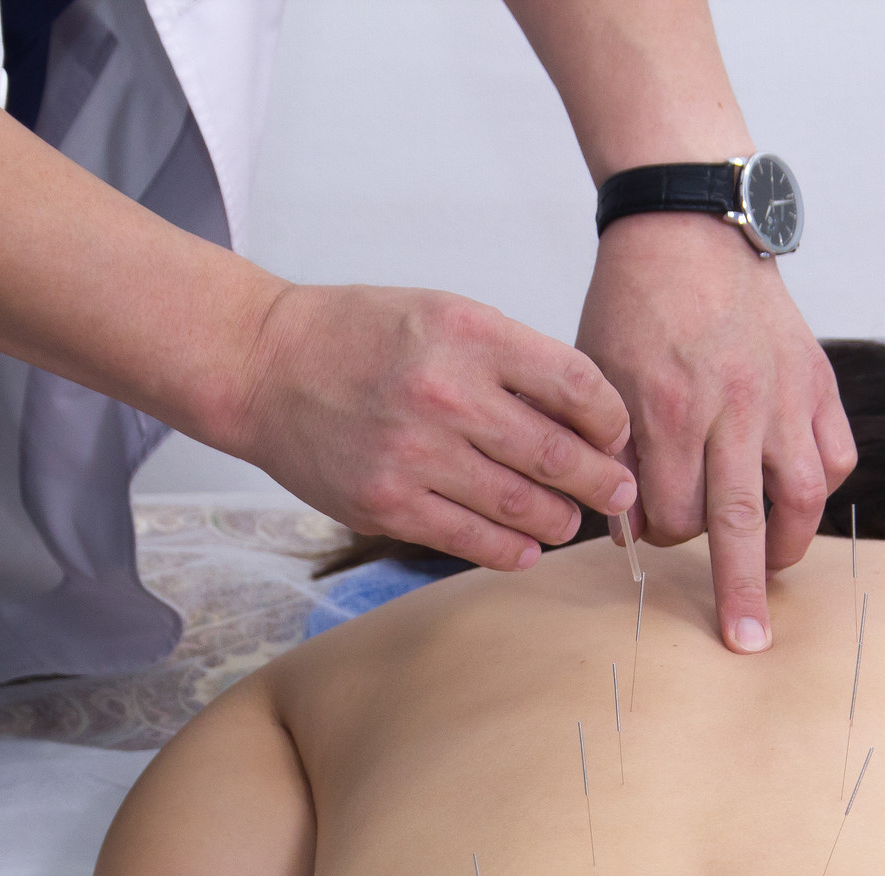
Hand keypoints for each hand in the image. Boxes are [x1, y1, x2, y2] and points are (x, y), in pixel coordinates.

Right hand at [222, 283, 637, 571]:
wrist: (264, 367)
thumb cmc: (359, 338)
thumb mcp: (443, 314)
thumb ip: (511, 360)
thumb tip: (585, 420)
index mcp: (468, 335)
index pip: (577, 386)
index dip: (611, 421)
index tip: (615, 437)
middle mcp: (445, 394)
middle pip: (558, 455)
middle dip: (604, 483)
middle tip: (620, 495)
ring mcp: (415, 455)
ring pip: (523, 507)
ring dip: (561, 521)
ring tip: (569, 519)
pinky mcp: (388, 504)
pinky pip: (473, 540)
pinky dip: (513, 550)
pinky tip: (527, 546)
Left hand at [577, 212, 856, 652]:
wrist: (686, 231)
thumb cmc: (632, 307)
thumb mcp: (595, 376)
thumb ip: (610, 452)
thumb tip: (625, 527)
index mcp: (668, 407)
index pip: (669, 514)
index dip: (658, 533)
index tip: (653, 528)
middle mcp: (731, 407)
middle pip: (740, 523)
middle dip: (741, 592)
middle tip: (747, 643)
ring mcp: (781, 394)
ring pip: (801, 496)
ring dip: (787, 543)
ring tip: (774, 572)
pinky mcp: (817, 379)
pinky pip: (836, 454)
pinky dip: (821, 485)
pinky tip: (796, 498)